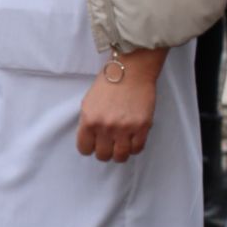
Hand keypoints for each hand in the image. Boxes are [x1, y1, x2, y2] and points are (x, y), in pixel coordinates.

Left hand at [76, 48, 165, 163]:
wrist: (132, 70)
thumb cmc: (110, 83)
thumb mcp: (88, 103)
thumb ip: (88, 123)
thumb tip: (91, 139)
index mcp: (89, 121)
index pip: (84, 149)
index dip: (90, 147)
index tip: (95, 143)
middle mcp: (106, 127)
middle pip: (103, 155)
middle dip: (106, 151)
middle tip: (110, 143)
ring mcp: (125, 128)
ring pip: (121, 156)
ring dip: (120, 153)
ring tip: (122, 144)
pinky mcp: (142, 126)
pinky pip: (137, 148)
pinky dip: (135, 147)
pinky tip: (133, 139)